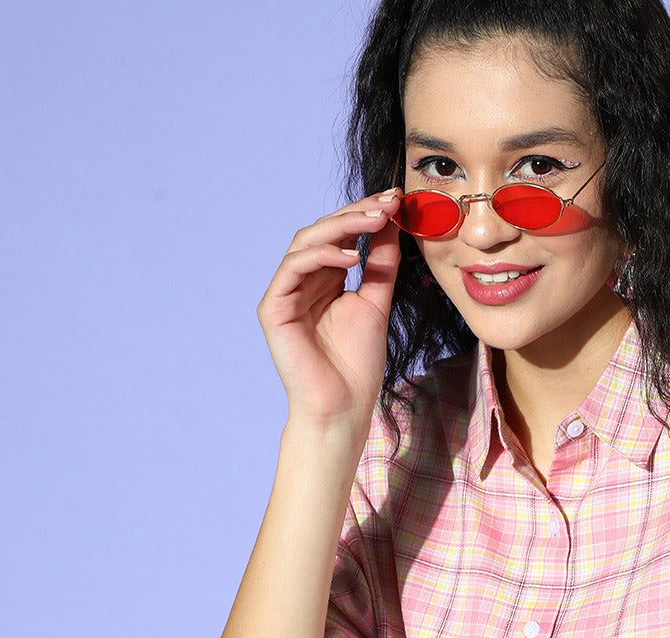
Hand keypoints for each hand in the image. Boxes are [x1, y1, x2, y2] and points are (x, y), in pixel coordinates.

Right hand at [255, 187, 404, 425]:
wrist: (343, 406)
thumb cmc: (357, 364)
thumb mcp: (376, 302)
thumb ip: (381, 264)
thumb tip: (392, 223)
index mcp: (324, 279)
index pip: (341, 235)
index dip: (366, 214)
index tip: (396, 199)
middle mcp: (302, 280)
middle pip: (324, 231)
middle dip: (357, 213)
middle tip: (388, 202)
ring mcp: (285, 292)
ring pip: (307, 241)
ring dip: (342, 226)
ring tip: (376, 221)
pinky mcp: (273, 307)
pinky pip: (294, 267)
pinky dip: (322, 256)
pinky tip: (352, 257)